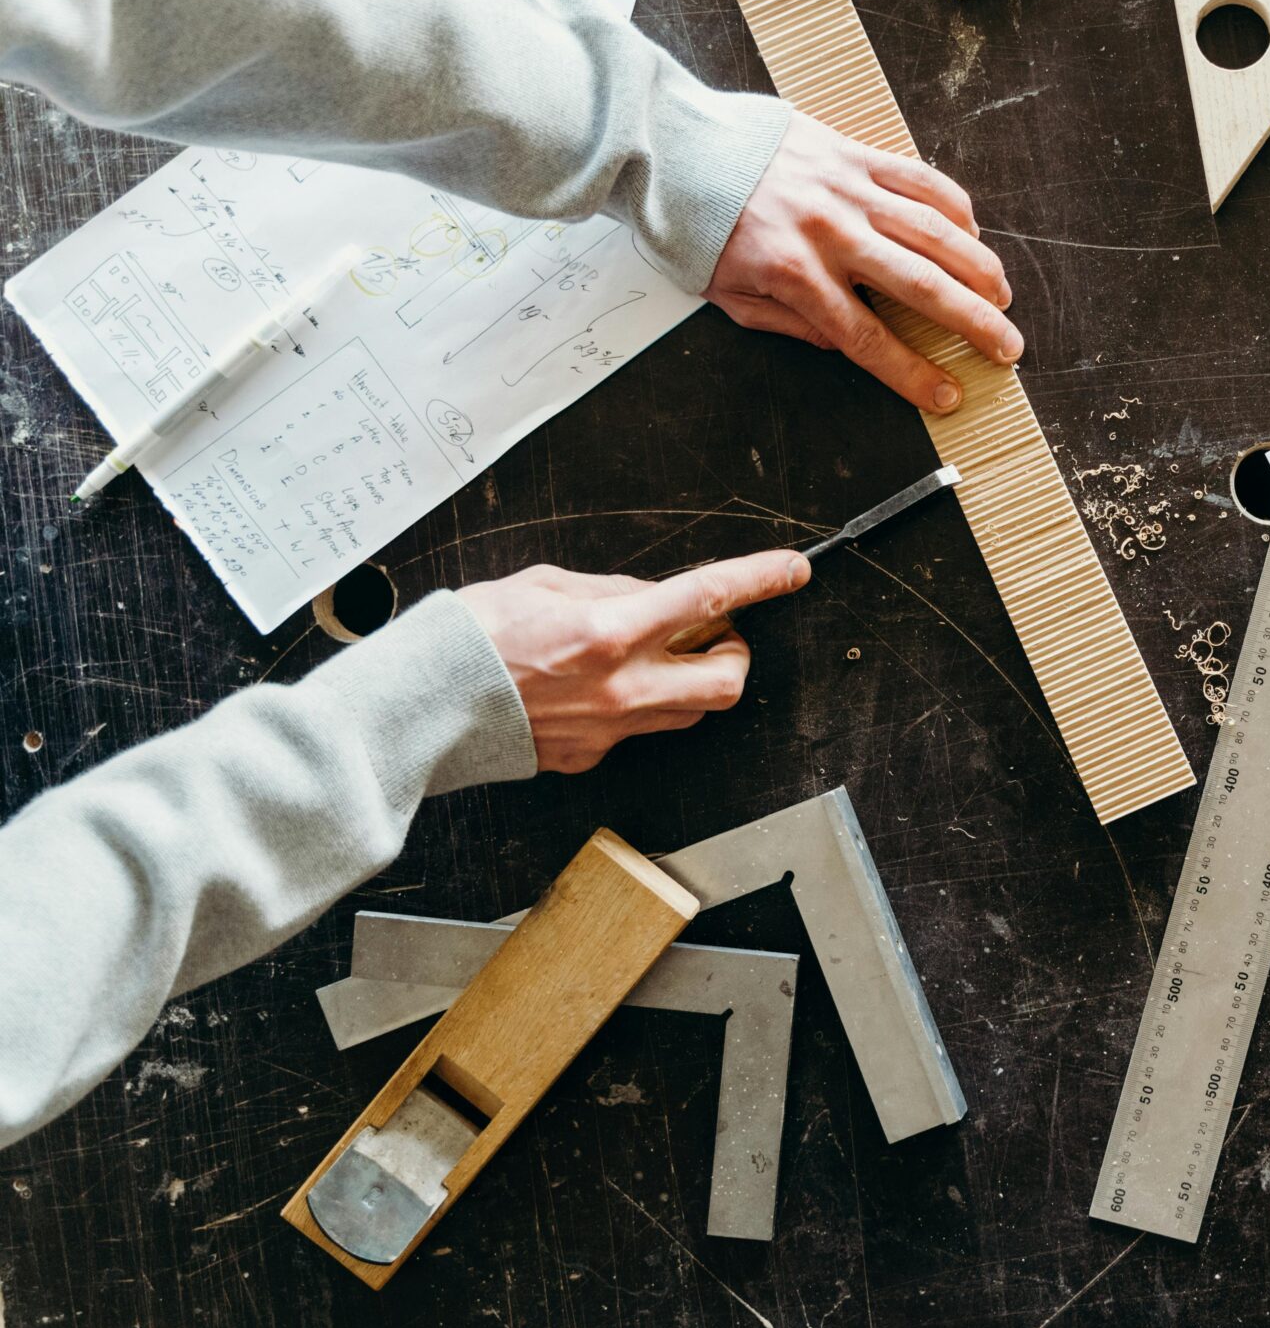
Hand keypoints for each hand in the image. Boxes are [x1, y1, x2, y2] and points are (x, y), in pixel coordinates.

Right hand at [457, 551, 810, 772]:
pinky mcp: (590, 757)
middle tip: (715, 634)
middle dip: (734, 654)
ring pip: (692, 711)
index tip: (790, 571)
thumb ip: (612, 591)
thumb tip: (653, 595)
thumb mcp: (544, 584)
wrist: (421, 707)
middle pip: (728, 681)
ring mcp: (610, 728)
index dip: (760, 580)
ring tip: (656, 658)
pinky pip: (639, 731)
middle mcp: (622, 686)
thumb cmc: (469, 639)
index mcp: (611, 631)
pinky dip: (639, 706)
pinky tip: (601, 690)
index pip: (710, 599)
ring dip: (691, 681)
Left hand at [708, 114, 1019, 412]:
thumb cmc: (702, 226)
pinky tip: (972, 235)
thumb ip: (789, 325)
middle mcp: (831, 232)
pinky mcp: (855, 154)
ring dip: (978, 269)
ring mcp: (848, 189)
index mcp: (796, 274)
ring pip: (934, 232)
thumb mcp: (730, 296)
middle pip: (921, 286)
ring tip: (1002, 297)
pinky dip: (955, 208)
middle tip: (1007, 348)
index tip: (947, 395)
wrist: (680, 148)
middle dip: (973, 323)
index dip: (912, 373)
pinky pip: (920, 179)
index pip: (868, 338)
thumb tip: (845, 345)